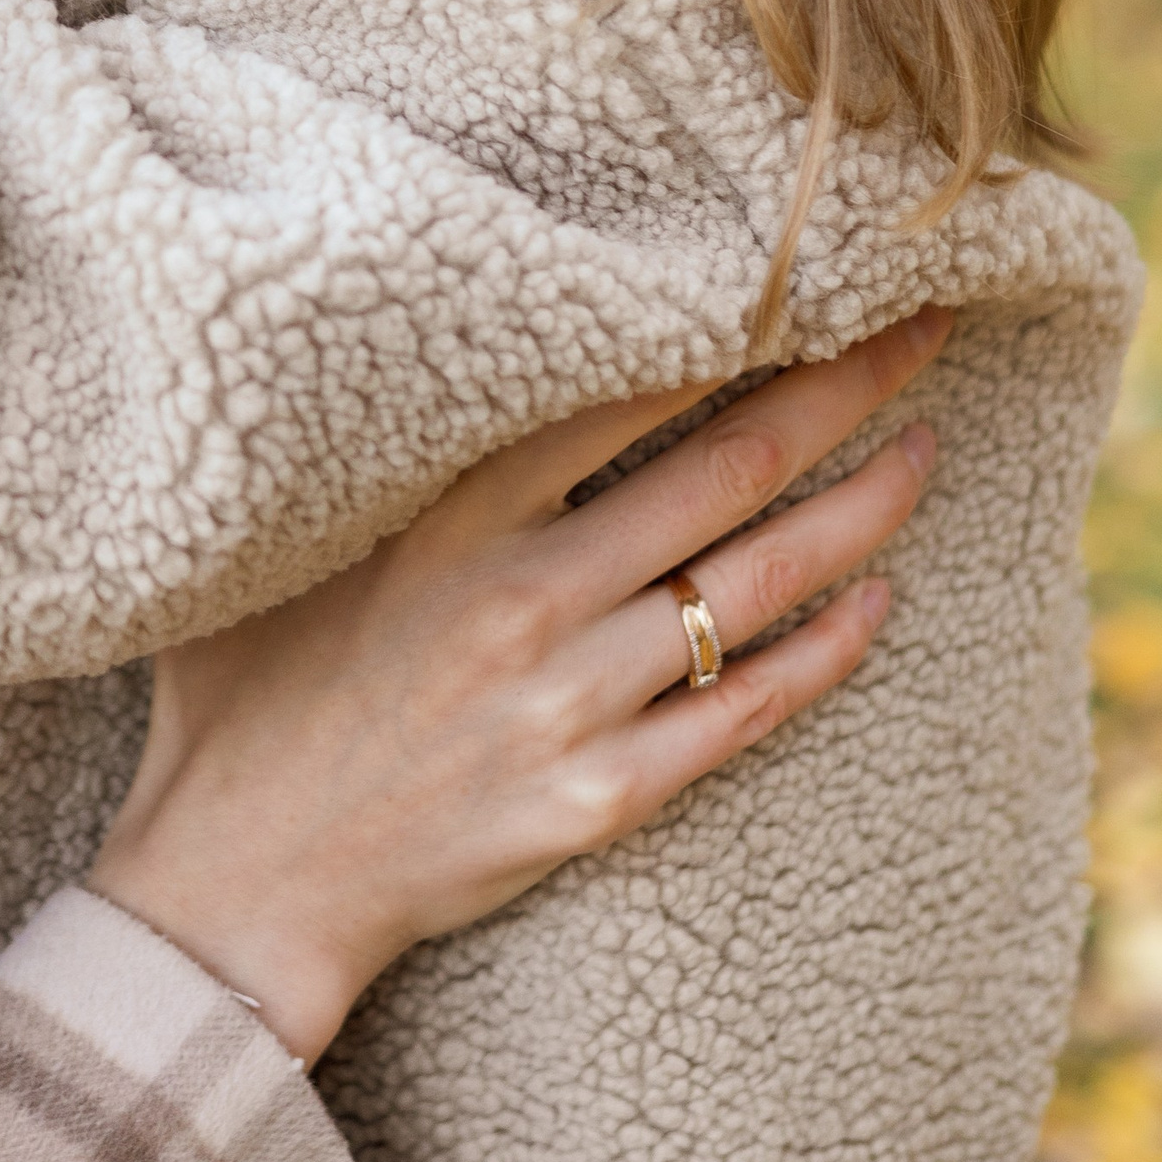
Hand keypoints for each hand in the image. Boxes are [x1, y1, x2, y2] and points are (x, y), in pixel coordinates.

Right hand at [89, 309, 953, 1065]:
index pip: (622, 390)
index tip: (803, 274)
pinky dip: (823, 653)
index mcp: (445, 521)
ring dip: (863, 510)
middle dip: (842, 387)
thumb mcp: (261, 549)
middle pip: (724, 469)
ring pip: (758, 585)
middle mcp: (523, 599)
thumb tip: (355, 354)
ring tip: (927, 450)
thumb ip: (337, 462)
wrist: (234, 887)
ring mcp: (569, 704)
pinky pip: (744, 715)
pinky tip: (879, 605)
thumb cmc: (234, 703)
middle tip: (924, 327)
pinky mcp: (597, 798)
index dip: (729, 326)